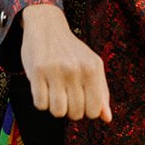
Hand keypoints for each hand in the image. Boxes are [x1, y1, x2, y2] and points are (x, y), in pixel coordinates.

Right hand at [20, 3, 111, 121]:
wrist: (47, 26)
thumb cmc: (72, 50)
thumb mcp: (93, 65)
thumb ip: (102, 92)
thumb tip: (107, 119)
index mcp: (92, 69)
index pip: (94, 111)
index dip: (86, 110)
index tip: (81, 99)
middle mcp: (75, 69)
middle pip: (75, 113)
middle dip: (70, 109)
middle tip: (66, 93)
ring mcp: (55, 70)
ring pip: (57, 112)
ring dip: (55, 106)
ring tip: (55, 92)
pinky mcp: (36, 71)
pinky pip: (40, 104)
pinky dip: (41, 101)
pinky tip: (43, 87)